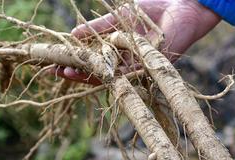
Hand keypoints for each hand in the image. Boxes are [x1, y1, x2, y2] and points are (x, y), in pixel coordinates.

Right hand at [58, 0, 220, 83]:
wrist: (180, 5)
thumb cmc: (152, 10)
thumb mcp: (119, 17)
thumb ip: (98, 28)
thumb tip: (73, 35)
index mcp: (119, 51)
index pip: (92, 60)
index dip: (73, 62)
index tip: (53, 62)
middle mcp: (127, 62)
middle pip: (98, 73)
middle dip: (76, 73)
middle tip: (56, 73)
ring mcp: (138, 66)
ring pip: (111, 76)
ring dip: (89, 75)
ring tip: (70, 73)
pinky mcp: (152, 66)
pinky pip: (130, 72)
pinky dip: (113, 71)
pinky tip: (97, 70)